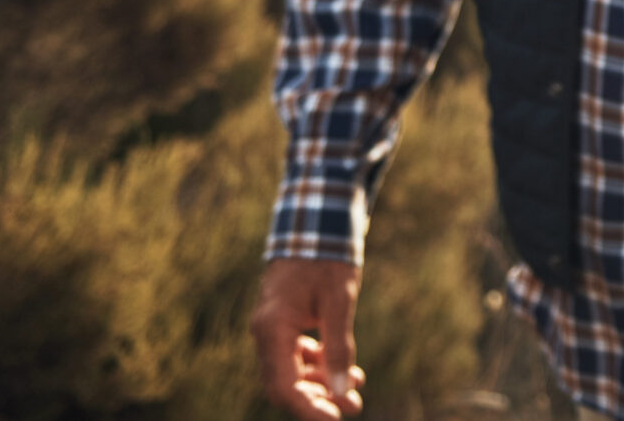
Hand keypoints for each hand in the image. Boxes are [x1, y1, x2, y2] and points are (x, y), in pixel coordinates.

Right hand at [251, 257, 366, 418]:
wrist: (318, 222)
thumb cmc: (328, 258)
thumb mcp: (340, 301)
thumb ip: (339, 347)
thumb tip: (344, 392)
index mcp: (272, 328)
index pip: (284, 386)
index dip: (309, 409)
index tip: (336, 419)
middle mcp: (265, 332)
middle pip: (284, 385)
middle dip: (318, 400)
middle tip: (354, 405)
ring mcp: (272, 328)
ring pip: (291, 372)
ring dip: (321, 383)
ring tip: (357, 385)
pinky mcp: (283, 323)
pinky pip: (296, 356)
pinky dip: (319, 364)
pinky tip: (345, 366)